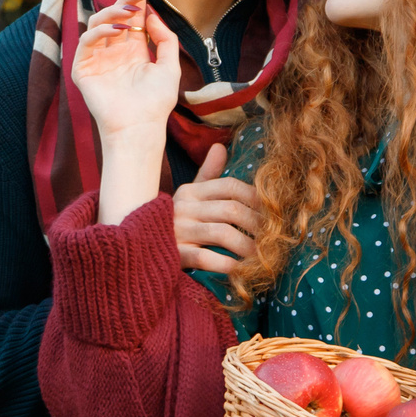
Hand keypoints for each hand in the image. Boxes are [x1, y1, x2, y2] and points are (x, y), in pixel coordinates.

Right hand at [69, 0, 180, 140]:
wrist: (140, 127)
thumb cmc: (155, 102)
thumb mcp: (169, 66)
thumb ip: (164, 39)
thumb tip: (151, 15)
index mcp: (132, 47)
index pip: (132, 12)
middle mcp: (113, 48)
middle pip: (116, 11)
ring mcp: (96, 57)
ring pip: (99, 20)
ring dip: (116, 10)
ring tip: (132, 10)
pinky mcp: (83, 68)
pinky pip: (87, 40)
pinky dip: (101, 30)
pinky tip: (118, 30)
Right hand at [172, 143, 263, 273]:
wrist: (142, 251)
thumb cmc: (173, 223)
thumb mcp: (188, 197)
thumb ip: (207, 175)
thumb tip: (219, 146)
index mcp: (189, 192)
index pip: (230, 187)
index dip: (256, 198)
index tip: (272, 212)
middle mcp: (182, 208)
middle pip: (231, 210)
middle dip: (257, 226)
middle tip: (273, 239)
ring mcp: (177, 231)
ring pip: (222, 233)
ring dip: (247, 247)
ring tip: (262, 257)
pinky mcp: (174, 254)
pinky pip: (205, 258)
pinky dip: (226, 264)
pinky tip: (240, 270)